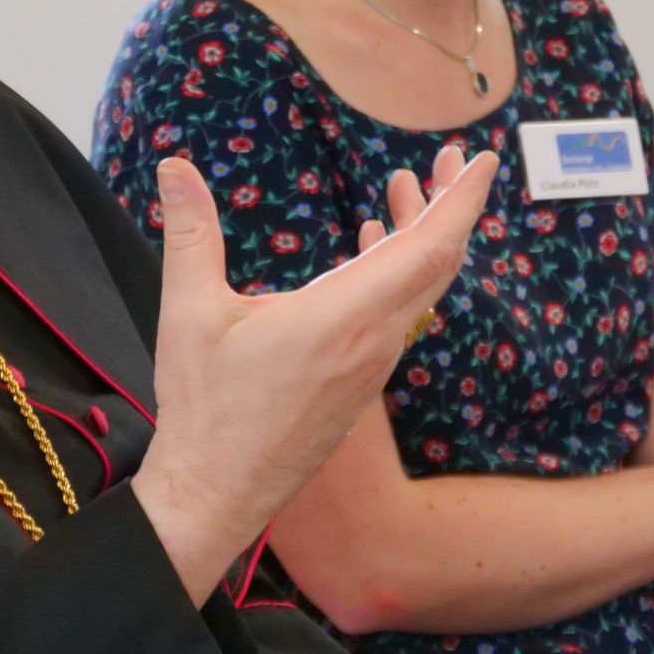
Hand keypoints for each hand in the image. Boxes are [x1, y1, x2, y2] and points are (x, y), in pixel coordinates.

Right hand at [133, 144, 498, 602]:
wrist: (217, 494)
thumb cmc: (205, 410)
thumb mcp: (189, 312)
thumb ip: (191, 232)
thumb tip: (173, 164)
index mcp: (344, 316)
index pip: (428, 247)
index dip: (461, 200)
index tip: (480, 161)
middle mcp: (373, 340)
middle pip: (436, 261)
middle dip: (449, 204)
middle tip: (449, 159)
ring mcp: (371, 364)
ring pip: (418, 288)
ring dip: (420, 234)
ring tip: (408, 185)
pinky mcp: (360, 381)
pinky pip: (398, 312)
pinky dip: (397, 267)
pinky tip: (372, 242)